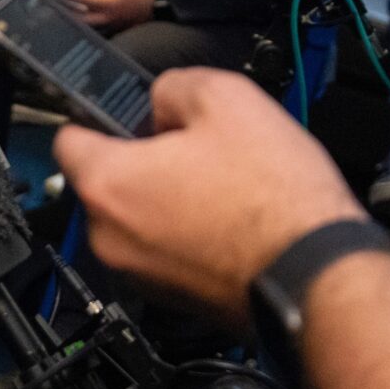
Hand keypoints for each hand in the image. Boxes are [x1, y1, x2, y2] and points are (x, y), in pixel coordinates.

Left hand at [53, 66, 365, 314]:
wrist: (321, 280)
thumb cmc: (275, 201)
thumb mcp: (225, 98)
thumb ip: (172, 88)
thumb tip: (161, 102)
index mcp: (107, 185)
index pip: (67, 137)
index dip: (99, 115)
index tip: (127, 111)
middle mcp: (110, 238)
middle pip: (105, 180)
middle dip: (142, 159)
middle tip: (193, 146)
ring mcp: (141, 276)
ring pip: (137, 218)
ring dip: (166, 198)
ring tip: (222, 185)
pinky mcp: (175, 300)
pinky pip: (165, 251)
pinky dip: (186, 234)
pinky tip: (232, 220)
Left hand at [73, 0, 154, 29]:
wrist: (156, 7)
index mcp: (109, 4)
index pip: (83, 2)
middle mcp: (107, 18)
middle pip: (82, 19)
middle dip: (70, 12)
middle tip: (62, 5)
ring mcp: (110, 27)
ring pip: (88, 25)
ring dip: (77, 18)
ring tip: (69, 11)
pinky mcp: (114, 31)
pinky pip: (96, 28)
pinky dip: (88, 23)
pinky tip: (82, 17)